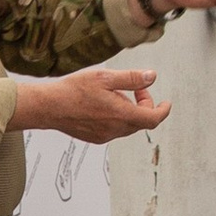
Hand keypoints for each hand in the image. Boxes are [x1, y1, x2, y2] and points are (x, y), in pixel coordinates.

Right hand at [17, 67, 171, 144]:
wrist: (48, 107)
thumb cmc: (73, 90)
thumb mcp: (105, 77)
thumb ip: (131, 79)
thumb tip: (151, 77)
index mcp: (121, 114)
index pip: (153, 118)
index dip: (163, 110)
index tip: (166, 103)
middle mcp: (115, 129)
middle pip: (141, 122)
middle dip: (144, 105)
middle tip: (134, 89)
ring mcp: (105, 136)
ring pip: (128, 126)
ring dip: (130, 112)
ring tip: (114, 94)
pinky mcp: (96, 138)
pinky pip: (115, 130)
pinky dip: (118, 118)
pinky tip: (103, 105)